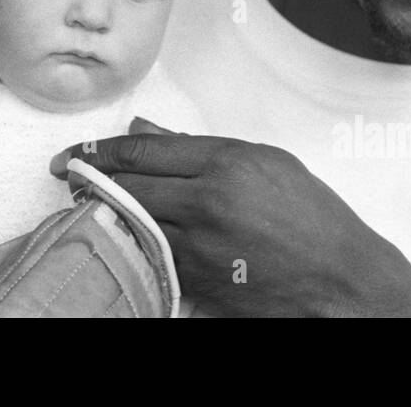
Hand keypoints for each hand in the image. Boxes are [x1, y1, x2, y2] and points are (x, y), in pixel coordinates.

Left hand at [52, 119, 410, 316]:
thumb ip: (198, 146)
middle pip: (124, 186)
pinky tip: (122, 238)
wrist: (341, 280)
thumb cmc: (312, 217)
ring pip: (129, 224)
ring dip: (102, 214)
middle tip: (69, 177)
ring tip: (88, 205)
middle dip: (88, 181)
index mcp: (227, 162)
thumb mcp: (265, 162)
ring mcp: (200, 245)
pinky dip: (130, 245)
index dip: (97, 150)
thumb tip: (144, 129)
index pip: (141, 151)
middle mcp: (209, 200)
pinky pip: (149, 258)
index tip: (73, 153)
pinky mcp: (198, 282)